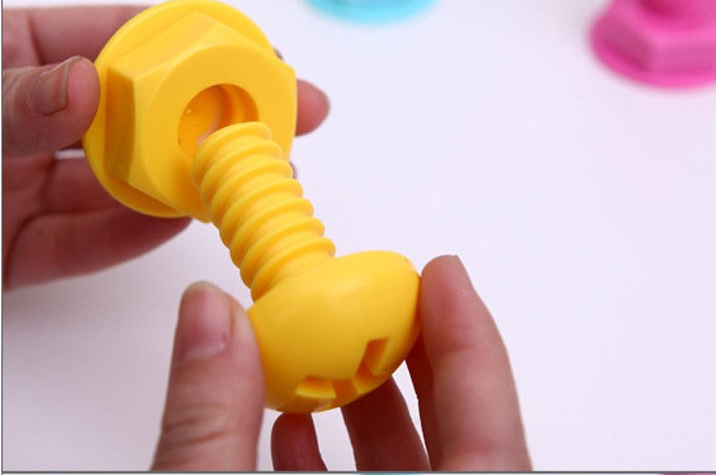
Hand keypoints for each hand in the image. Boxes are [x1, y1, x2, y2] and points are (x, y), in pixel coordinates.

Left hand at [2, 5, 329, 288]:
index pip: (121, 37)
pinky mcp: (21, 247)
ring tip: (246, 181)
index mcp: (18, 58)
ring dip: (186, 181)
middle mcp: (34, 120)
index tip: (258, 55)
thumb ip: (12, 101)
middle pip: (141, 114)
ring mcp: (26, 185)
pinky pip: (86, 243)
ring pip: (122, 183)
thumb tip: (84, 82)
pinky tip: (181, 223)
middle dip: (214, 116)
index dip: (194, 44)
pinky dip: (132, 236)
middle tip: (288, 117)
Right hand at [151, 256, 531, 470]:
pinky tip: (289, 430)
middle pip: (463, 442)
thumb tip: (211, 317)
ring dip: (372, 405)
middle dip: (419, 357)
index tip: (443, 276)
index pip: (489, 438)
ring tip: (333, 352)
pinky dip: (335, 458)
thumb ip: (210, 423)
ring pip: (416, 471)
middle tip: (391, 300)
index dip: (469, 344)